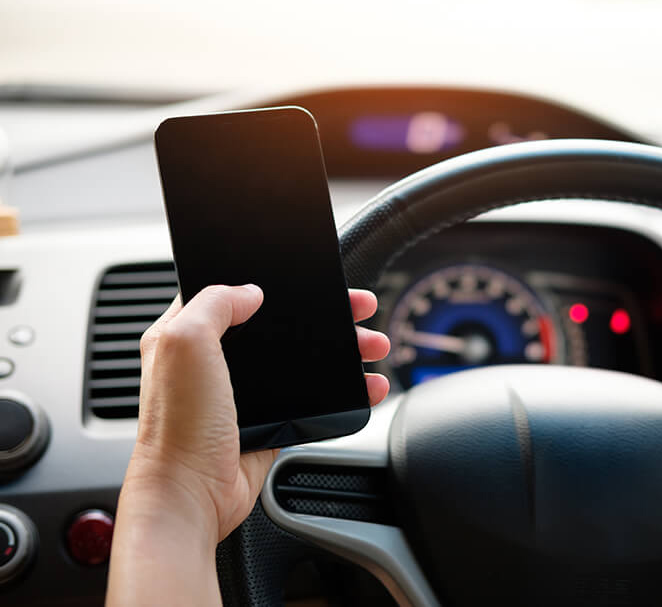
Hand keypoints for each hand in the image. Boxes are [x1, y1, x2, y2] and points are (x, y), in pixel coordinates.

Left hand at [122, 285, 389, 542]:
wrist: (191, 494)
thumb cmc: (176, 426)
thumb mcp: (184, 343)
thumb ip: (214, 303)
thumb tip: (250, 291)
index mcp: (186, 334)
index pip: (232, 292)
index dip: (272, 280)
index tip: (309, 277)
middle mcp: (216, 361)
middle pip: (282, 325)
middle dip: (326, 316)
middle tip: (358, 308)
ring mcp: (245, 392)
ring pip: (305, 360)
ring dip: (343, 351)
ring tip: (374, 346)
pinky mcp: (269, 422)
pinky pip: (314, 398)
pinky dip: (345, 391)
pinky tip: (367, 386)